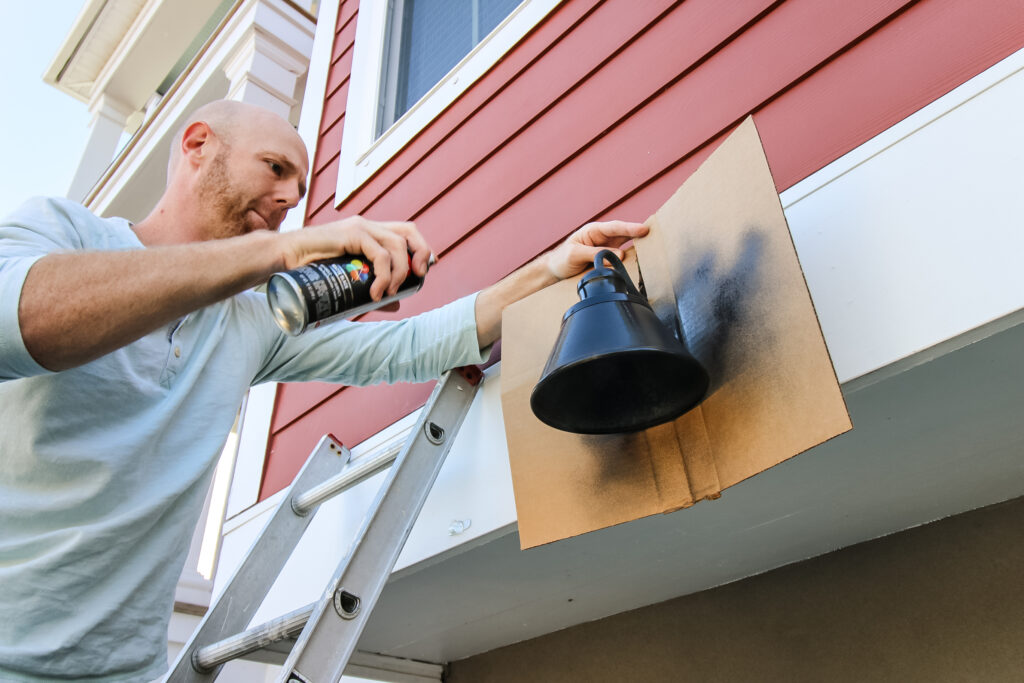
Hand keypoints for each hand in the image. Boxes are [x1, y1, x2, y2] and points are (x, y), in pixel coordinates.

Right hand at [279, 216, 431, 299]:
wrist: (283, 259)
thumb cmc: (312, 271)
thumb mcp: (348, 281)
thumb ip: (373, 289)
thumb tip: (396, 304)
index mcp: (369, 233)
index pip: (405, 232)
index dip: (421, 247)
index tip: (425, 269)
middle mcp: (367, 226)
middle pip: (408, 231)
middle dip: (420, 254)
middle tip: (419, 277)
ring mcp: (359, 227)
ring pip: (396, 245)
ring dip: (399, 273)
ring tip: (387, 294)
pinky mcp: (351, 234)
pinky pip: (379, 254)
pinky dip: (385, 275)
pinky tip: (377, 292)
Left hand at [543, 220, 649, 280]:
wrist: (556, 270)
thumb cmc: (563, 259)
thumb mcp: (575, 254)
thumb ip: (596, 253)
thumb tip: (620, 255)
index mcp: (594, 231)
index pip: (615, 227)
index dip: (630, 228)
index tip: (643, 230)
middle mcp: (603, 237)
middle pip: (625, 233)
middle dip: (639, 232)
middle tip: (656, 234)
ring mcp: (608, 248)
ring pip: (627, 245)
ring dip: (638, 246)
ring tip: (653, 246)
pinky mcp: (609, 259)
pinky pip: (623, 257)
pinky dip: (633, 258)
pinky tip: (643, 259)